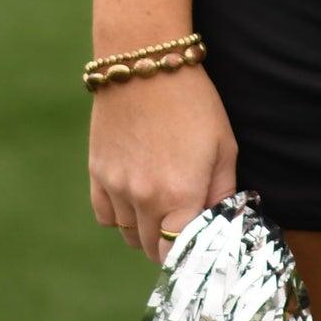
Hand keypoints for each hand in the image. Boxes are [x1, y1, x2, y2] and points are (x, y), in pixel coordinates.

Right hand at [89, 65, 237, 265]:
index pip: (179, 254)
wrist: (145, 64)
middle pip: (154, 249)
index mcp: (179, 194)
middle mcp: (143, 198)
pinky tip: (136, 197)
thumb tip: (221, 225)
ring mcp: (116, 187)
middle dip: (172, 243)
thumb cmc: (194, 102)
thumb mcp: (223, 145)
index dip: (190, 256)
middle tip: (187, 224)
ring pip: (129, 235)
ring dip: (147, 230)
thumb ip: (223, 192)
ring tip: (163, 206)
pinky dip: (121, 216)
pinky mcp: (97, 173)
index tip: (199, 248)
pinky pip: (106, 216)